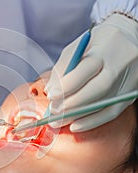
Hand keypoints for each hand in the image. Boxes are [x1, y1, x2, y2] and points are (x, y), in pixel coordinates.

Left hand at [45, 14, 137, 131]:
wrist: (130, 39)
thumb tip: (50, 92)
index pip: (86, 69)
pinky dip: (93, 121)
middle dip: (72, 104)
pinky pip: (112, 112)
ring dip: (79, 116)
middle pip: (98, 89)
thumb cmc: (97, 43)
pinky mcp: (131, 93)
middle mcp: (120, 64)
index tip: (51, 96)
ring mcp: (129, 81)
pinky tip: (76, 126)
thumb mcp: (78, 47)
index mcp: (105, 48)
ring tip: (59, 121)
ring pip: (104, 104)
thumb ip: (63, 68)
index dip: (67, 85)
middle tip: (54, 112)